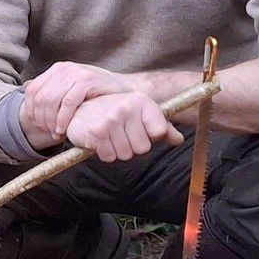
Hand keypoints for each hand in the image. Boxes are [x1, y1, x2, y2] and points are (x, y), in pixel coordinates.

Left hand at [21, 62, 134, 150]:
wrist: (124, 90)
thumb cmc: (97, 96)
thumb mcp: (72, 92)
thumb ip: (55, 96)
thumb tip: (31, 107)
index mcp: (57, 70)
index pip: (32, 91)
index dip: (31, 111)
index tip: (38, 126)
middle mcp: (64, 68)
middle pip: (40, 97)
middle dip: (41, 119)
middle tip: (49, 132)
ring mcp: (76, 72)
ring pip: (51, 100)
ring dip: (51, 121)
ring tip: (57, 133)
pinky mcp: (87, 80)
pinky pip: (67, 102)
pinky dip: (62, 119)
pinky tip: (64, 130)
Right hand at [67, 90, 181, 162]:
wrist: (80, 110)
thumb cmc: (114, 113)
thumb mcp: (140, 114)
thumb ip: (162, 127)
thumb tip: (178, 140)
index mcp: (141, 101)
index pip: (160, 132)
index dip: (150, 138)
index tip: (139, 131)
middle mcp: (127, 107)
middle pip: (143, 148)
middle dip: (132, 147)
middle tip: (121, 136)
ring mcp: (111, 119)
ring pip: (126, 155)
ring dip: (117, 151)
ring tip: (110, 138)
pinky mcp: (97, 132)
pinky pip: (110, 156)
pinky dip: (105, 153)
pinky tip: (100, 142)